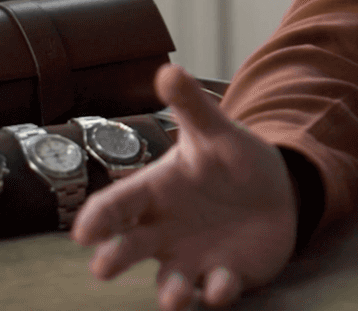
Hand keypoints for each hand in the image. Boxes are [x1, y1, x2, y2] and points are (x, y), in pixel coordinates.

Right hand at [72, 64, 298, 310]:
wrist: (273, 188)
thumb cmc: (229, 161)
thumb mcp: (215, 131)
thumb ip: (192, 105)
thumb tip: (169, 69)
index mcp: (155, 194)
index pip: (117, 206)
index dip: (98, 219)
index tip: (84, 231)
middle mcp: (164, 232)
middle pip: (130, 248)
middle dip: (114, 259)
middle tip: (102, 267)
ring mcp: (192, 259)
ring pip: (171, 285)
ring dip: (170, 293)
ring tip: (171, 297)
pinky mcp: (225, 276)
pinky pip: (215, 290)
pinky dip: (217, 291)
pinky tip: (222, 285)